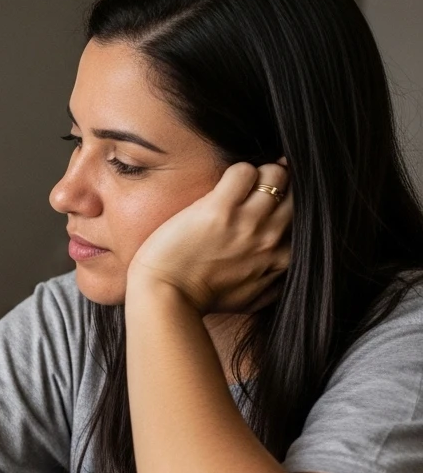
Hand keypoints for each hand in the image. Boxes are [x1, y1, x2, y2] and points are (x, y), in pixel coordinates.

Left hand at [128, 159, 291, 313]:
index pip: (305, 218)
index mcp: (282, 259)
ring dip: (262, 173)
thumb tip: (285, 268)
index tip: (278, 200)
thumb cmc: (203, 298)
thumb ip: (274, 283)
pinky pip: (243, 172)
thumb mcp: (251, 300)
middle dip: (284, 183)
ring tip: (244, 183)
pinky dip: (238, 172)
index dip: (291, 203)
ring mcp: (247, 223)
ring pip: (275, 176)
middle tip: (263, 185)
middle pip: (297, 193)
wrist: (166, 296)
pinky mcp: (219, 210)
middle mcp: (270, 239)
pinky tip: (225, 185)